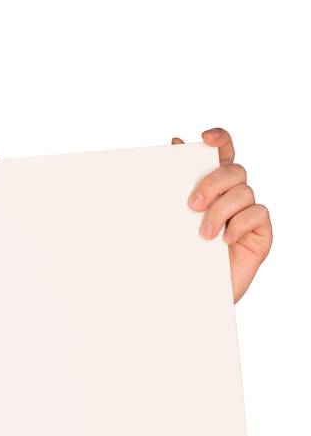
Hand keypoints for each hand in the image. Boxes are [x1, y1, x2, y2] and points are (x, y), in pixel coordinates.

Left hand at [172, 127, 271, 303]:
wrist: (194, 297)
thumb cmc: (183, 258)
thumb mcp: (174, 222)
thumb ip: (177, 186)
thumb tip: (175, 143)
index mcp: (214, 187)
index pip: (223, 152)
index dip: (219, 138)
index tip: (205, 138)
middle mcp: (234, 196)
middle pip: (234, 170)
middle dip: (213, 182)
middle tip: (192, 204)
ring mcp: (249, 214)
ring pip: (244, 192)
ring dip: (221, 210)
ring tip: (203, 234)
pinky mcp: (261, 233)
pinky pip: (258, 214)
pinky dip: (240, 223)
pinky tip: (225, 240)